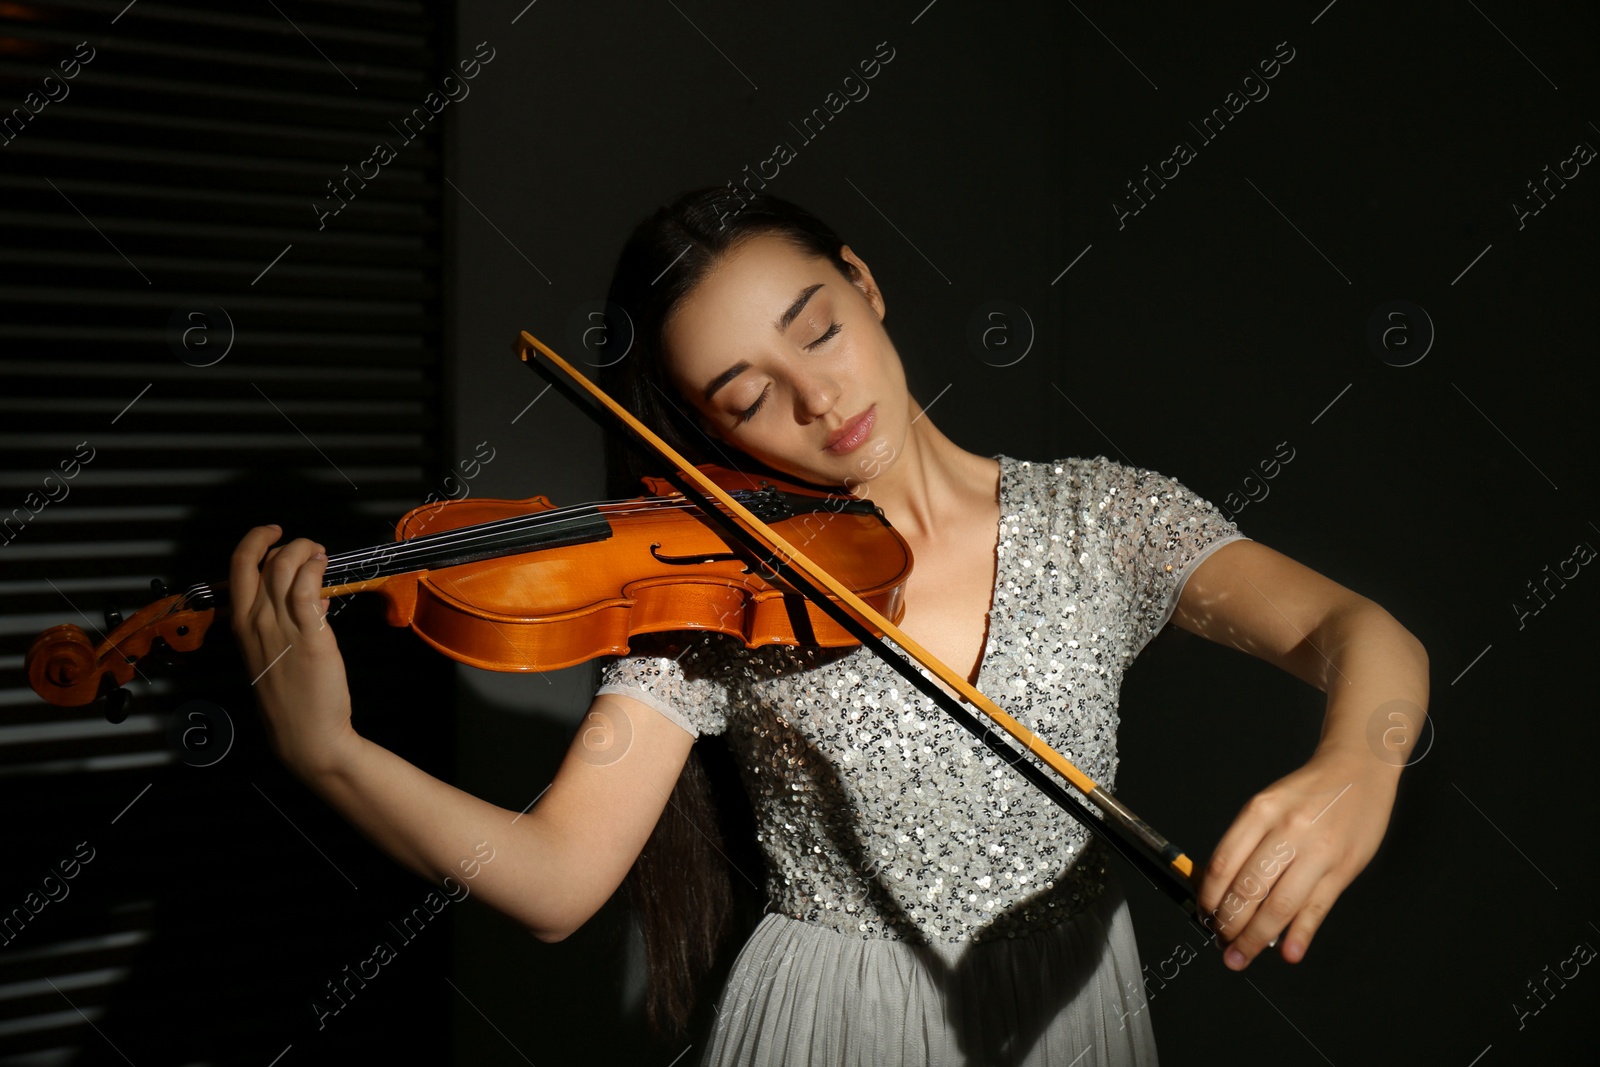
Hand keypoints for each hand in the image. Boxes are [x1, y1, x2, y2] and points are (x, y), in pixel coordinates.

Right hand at [229, 525, 360, 778]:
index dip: (253, 543)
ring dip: (305, 550)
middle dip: (276, 539)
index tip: (271, 534)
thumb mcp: (272, 653)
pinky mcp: (309, 633)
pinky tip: (327, 568)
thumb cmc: (291, 697)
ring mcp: (280, 626)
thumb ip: (282, 621)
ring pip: (284, 566)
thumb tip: (306, 593)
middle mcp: (255, 621)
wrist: (305, 732)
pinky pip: (307, 586)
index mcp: (240, 625)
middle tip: (301, 541)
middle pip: (256, 560)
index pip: (236, 569)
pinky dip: (316, 568)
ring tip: (321, 555)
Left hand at [1196, 749, 1398, 969]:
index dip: (1209, 898)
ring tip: (1241, 955)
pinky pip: (1317, 908)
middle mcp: (1287, 830)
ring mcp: (1317, 851)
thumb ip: (1246, 843)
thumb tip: (1223, 890)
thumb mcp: (1268, 804)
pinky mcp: (1344, 868)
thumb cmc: (1307, 793)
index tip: (1205, 916)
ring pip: (1279, 904)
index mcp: (1260, 811)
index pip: (1223, 864)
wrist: (1358, 770)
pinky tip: (1288, 952)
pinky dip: (1300, 934)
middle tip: (1222, 943)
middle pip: (1248, 889)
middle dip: (1229, 924)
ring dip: (1255, 938)